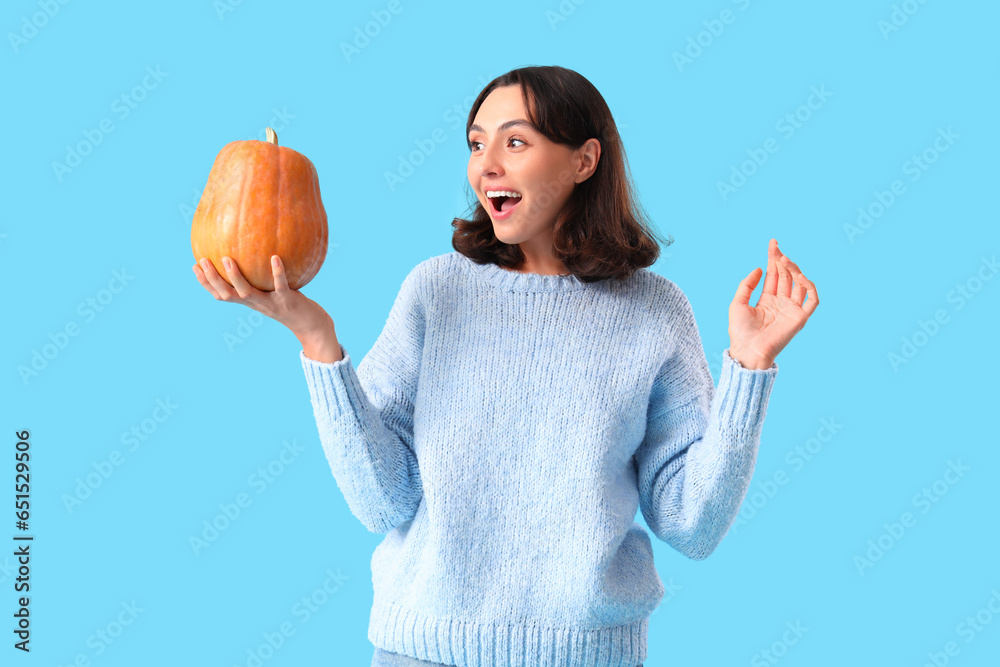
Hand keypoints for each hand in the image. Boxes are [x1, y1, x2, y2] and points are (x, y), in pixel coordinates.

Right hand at [192, 255, 333, 340]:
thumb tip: (256, 253)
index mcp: (249, 301)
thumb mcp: (272, 291)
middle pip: (227, 295)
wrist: (311, 325)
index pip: (221, 294)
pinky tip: (274, 257)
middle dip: (212, 279)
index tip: (194, 266)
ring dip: (235, 277)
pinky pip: (280, 286)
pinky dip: (277, 272)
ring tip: (227, 259)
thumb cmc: (291, 304)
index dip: (206, 283)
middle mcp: (256, 304)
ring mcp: (271, 304)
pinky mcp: (288, 301)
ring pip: (247, 293)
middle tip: (203, 261)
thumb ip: (262, 278)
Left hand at [728, 239, 818, 368]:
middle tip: (777, 248)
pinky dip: (809, 287)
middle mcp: (781, 303)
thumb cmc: (740, 331)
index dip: (774, 259)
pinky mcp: (800, 318)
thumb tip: (759, 268)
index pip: (774, 275)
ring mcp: (791, 310)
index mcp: (767, 300)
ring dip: (793, 269)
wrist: (748, 350)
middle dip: (782, 260)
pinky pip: (812, 300)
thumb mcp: (737, 303)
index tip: (772, 244)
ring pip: (798, 284)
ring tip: (784, 260)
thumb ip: (747, 285)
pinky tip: (798, 276)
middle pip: (785, 276)